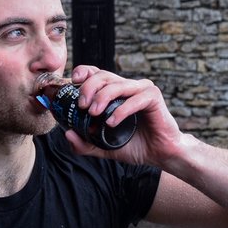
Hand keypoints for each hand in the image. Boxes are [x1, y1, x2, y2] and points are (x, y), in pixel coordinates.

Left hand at [62, 65, 183, 167]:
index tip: (72, 82)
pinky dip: (121, 110)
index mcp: (115, 92)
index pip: (96, 73)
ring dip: (102, 97)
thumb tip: (67, 133)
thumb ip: (85, 143)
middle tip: (82, 106)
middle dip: (88, 87)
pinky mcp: (153, 97)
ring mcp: (141, 89)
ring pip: (117, 84)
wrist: (160, 155)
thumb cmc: (135, 146)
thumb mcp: (104, 147)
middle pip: (103, 75)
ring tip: (94, 114)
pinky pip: (135, 99)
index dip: (83, 72)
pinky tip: (112, 122)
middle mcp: (127, 86)